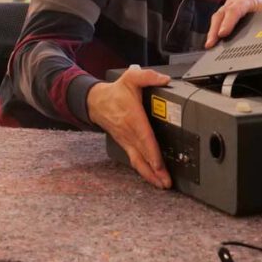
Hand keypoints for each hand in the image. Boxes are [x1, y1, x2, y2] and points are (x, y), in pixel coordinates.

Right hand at [87, 67, 171, 188]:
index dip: (152, 152)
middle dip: (155, 170)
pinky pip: (135, 161)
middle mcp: (129, 132)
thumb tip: (164, 79)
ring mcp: (126, 141)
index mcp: (132, 117)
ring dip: (150, 175)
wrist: (96, 102)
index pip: (144, 137)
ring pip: (138, 162)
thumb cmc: (115, 92)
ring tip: (162, 184)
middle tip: (166, 182)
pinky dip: (144, 171)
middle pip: (143, 155)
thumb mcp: (131, 78)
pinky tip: (153, 178)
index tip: (159, 163)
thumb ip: (148, 77)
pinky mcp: (125, 145)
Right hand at [206, 0, 261, 47]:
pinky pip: (217, 22)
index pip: (236, 9)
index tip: (223, 34)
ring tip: (209, 45)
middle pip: (223, 13)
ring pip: (217, 17)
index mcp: (249, 0)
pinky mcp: (226, 15)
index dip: (229, 21)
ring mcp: (229, 7)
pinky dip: (213, 32)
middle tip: (212, 42)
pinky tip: (212, 43)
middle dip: (215, 28)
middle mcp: (236, 1)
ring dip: (212, 32)